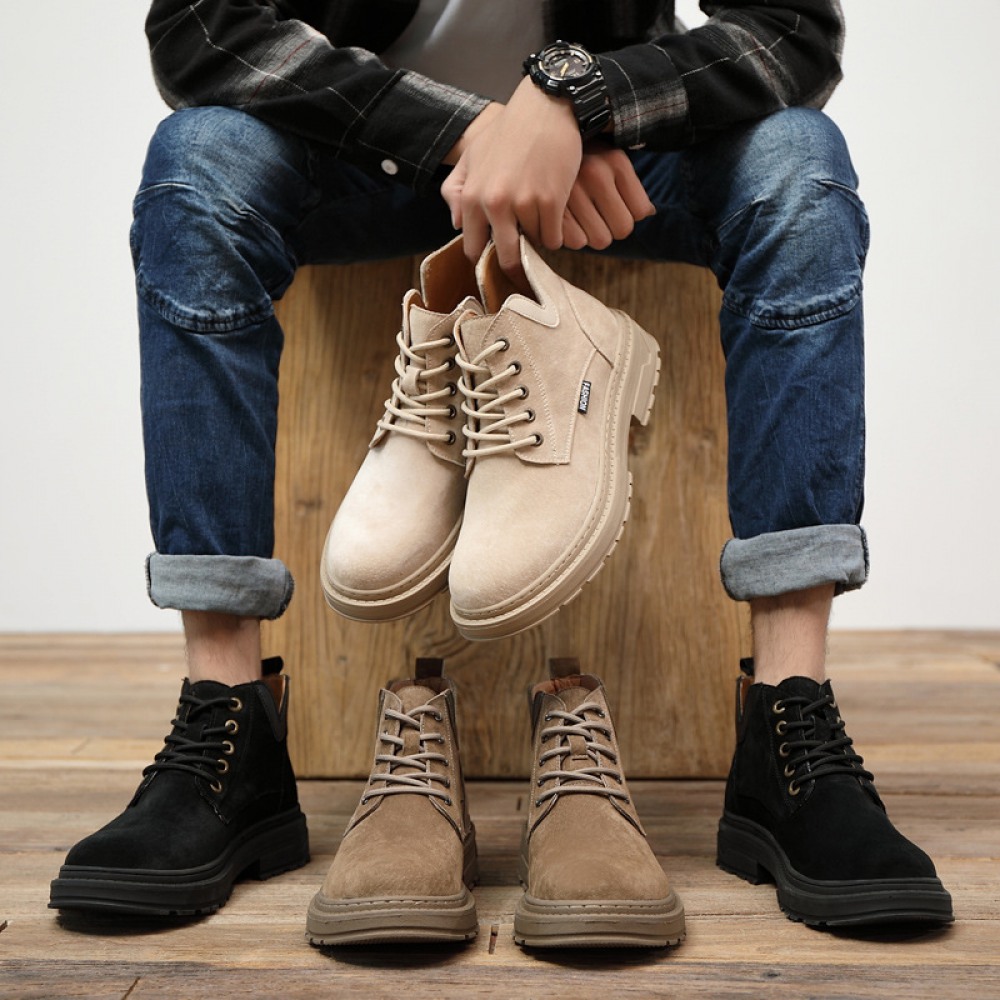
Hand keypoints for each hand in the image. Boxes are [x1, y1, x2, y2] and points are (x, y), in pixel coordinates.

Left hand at [441, 77, 582, 273]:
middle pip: (507, 257)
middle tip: (524, 261)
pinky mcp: (552, 201)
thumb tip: (456, 225)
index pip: (474, 248)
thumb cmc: (508, 132)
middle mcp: (495, 204)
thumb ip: (455, 191)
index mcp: (471, 197)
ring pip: (535, 244)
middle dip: (515, 263)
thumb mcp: (472, 157)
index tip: (495, 261)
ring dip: (539, 236)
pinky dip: (558, 231)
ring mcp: (525, 204)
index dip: (486, 259)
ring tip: (541, 212)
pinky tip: (556, 212)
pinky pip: (555, 237)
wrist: (545, 108)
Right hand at [561, 143, 655, 250]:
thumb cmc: (581, 161)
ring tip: (580, 219)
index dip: (629, 213)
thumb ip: (632, 188)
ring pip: (600, 240)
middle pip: (622, 230)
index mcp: (616, 162)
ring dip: (592, 235)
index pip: (641, 212)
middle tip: (598, 216)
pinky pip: (575, 242)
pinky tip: (564, 222)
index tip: (616, 206)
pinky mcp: (551, 208)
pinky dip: (571, 238)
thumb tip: (650, 213)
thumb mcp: (611, 161)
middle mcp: (596, 174)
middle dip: (613, 227)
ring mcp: (572, 191)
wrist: (540, 143)